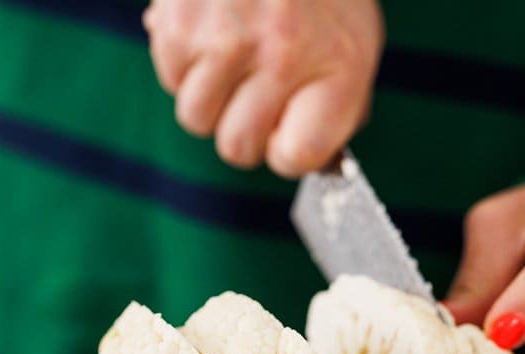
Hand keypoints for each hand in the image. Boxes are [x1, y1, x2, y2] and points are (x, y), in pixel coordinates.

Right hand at [144, 0, 382, 176]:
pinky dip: (185, 63)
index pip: (297, 158)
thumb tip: (304, 163)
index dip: (287, 150)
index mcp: (337, 65)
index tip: (287, 130)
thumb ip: (335, 108)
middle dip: (244, 129)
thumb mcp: (353, 43)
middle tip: (255, 94)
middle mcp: (281, 53)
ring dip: (210, 97)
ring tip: (233, 55)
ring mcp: (226, 37)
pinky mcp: (179, 20)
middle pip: (238, 149)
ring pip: (196, 118)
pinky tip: (210, 30)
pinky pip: (170, 79)